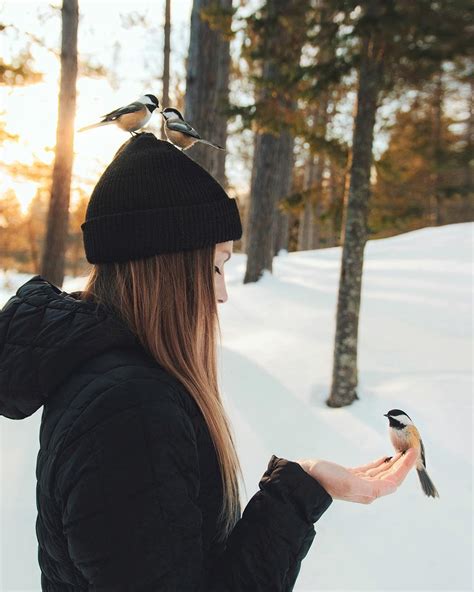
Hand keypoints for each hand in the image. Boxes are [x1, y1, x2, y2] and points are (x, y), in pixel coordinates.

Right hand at [295, 448, 417, 503]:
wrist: (305, 478)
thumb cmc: (325, 479)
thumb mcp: (350, 482)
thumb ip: (373, 486)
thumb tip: (393, 485)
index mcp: (369, 492)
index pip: (395, 479)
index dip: (406, 466)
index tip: (414, 451)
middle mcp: (367, 490)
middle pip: (391, 476)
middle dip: (403, 463)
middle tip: (412, 447)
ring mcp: (359, 483)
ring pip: (383, 473)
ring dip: (394, 463)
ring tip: (402, 451)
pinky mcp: (351, 476)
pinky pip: (372, 470)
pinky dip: (380, 463)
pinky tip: (385, 457)